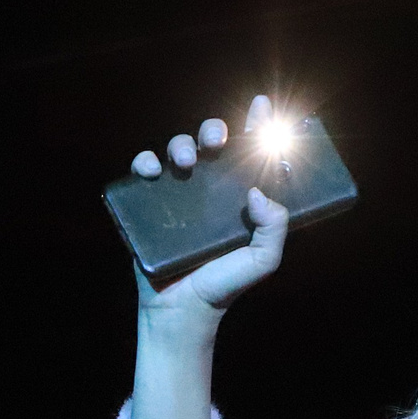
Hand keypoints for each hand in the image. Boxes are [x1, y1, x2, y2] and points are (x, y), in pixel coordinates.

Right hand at [131, 97, 292, 323]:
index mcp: (239, 197)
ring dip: (180, 145)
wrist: (180, 313)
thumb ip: (274, 227)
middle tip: (217, 142)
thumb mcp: (262, 260)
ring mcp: (178, 196)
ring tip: (184, 164)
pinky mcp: (149, 207)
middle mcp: (209, 191)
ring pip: (177, 150)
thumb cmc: (223, 287)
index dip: (255, 125)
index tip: (261, 106)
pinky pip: (143, 172)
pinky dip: (144, 163)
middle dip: (213, 130)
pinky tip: (151, 172)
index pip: (249, 153)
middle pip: (210, 143)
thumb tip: (258, 191)